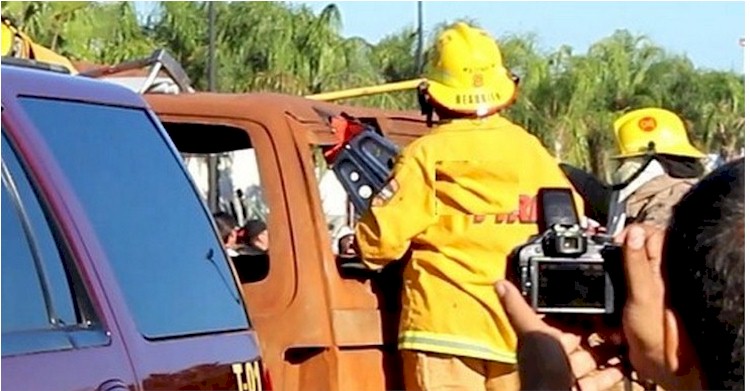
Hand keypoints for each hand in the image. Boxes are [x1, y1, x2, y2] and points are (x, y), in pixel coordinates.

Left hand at [496, 281, 623, 390]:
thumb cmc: (541, 368)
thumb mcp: (531, 331)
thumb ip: (518, 308)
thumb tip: (499, 282)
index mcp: (542, 339)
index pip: (558, 321)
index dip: (573, 311)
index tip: (591, 299)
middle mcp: (555, 356)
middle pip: (578, 338)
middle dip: (595, 329)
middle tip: (615, 317)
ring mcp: (570, 372)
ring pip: (592, 357)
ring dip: (607, 348)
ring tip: (625, 337)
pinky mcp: (585, 387)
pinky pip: (601, 377)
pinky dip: (612, 371)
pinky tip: (625, 362)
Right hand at [615, 224, 667, 383]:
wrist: (657, 363)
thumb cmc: (656, 332)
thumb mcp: (641, 293)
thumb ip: (635, 262)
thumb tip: (633, 232)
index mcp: (664, 265)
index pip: (647, 232)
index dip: (627, 235)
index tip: (613, 246)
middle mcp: (657, 272)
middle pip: (631, 249)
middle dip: (614, 261)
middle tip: (608, 275)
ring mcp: (647, 285)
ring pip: (621, 269)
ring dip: (610, 282)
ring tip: (610, 297)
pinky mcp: (636, 299)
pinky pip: (617, 289)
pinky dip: (610, 298)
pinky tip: (611, 309)